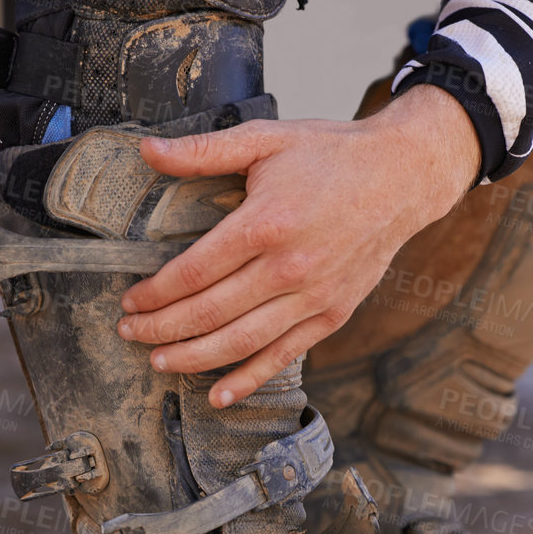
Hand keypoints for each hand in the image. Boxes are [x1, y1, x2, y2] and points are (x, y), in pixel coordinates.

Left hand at [118, 82, 481, 406]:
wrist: (402, 176)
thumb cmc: (331, 155)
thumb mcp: (265, 138)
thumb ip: (203, 150)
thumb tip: (146, 151)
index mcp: (266, 223)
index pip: (195, 271)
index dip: (156, 293)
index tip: (131, 302)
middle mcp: (289, 267)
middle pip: (209, 312)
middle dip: (161, 329)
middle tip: (130, 334)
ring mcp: (313, 296)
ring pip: (241, 341)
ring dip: (194, 358)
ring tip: (159, 362)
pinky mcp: (332, 313)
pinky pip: (283, 355)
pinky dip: (249, 379)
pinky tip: (219, 394)